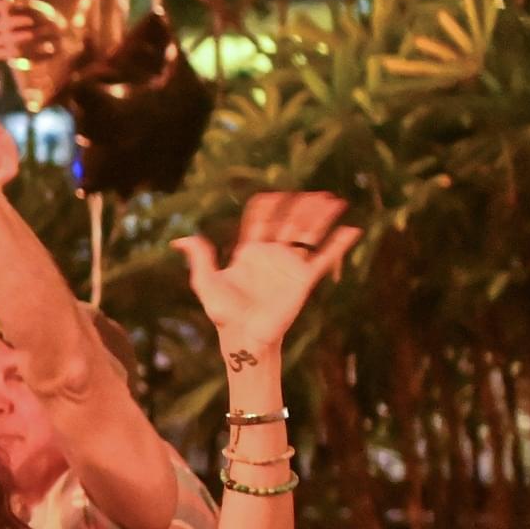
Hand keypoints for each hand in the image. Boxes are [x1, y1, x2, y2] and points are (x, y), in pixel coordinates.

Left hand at [176, 191, 357, 359]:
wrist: (243, 336)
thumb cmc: (223, 313)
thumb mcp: (205, 282)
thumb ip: (199, 257)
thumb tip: (178, 240)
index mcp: (250, 252)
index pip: (261, 220)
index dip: (267, 206)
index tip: (273, 194)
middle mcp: (272, 255)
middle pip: (290, 222)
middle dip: (302, 206)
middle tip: (315, 191)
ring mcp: (289, 266)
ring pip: (308, 235)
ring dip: (321, 217)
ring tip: (334, 200)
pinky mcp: (303, 280)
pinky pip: (324, 259)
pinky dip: (338, 245)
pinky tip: (351, 230)